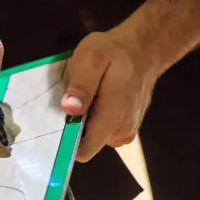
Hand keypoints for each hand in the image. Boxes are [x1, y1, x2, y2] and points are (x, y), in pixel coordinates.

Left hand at [60, 27, 159, 161]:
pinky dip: (92, 119)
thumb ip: (82, 85)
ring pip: (92, 137)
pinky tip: (92, 100)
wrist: (145, 48)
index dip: (65, 142)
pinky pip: (101, 131)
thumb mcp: (92, 58)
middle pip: (85, 144)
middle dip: (73, 127)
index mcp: (112, 119)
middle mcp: (120, 133)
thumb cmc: (115, 52)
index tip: (55, 125)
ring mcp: (124, 132)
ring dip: (83, 121)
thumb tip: (70, 110)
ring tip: (83, 97)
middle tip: (69, 101)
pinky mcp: (125, 127)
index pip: (83, 151)